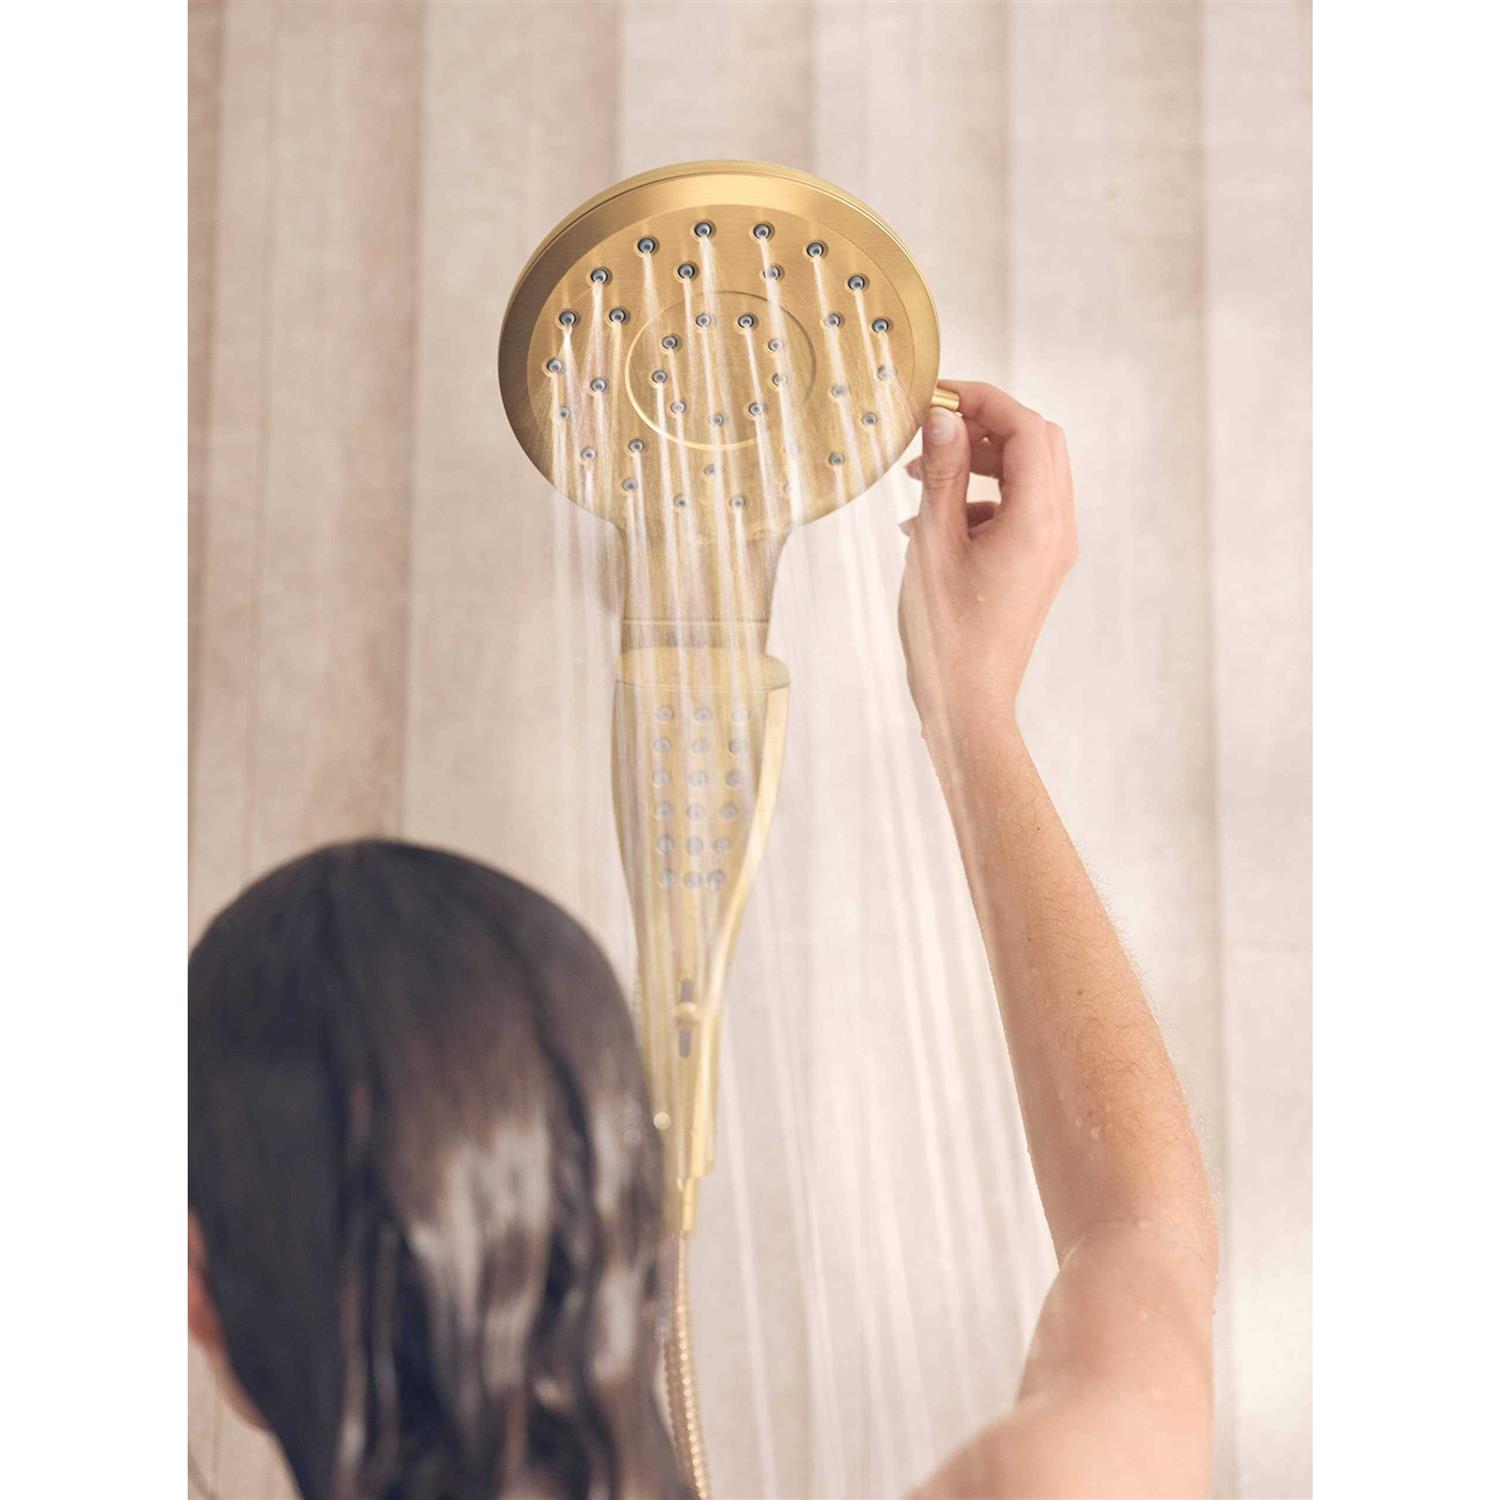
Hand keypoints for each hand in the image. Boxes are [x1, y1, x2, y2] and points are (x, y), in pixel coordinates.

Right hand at [897, 382, 1076, 765]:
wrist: (968, 704)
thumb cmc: (946, 635)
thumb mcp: (932, 545)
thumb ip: (939, 475)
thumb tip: (941, 419)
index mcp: (1037, 519)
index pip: (1026, 428)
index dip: (983, 400)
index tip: (937, 395)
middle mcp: (1057, 528)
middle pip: (1038, 442)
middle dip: (985, 426)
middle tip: (932, 429)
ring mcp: (1051, 549)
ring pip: (1028, 473)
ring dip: (979, 461)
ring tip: (920, 477)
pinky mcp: (1037, 566)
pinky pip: (1018, 507)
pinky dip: (980, 496)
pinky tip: (929, 520)